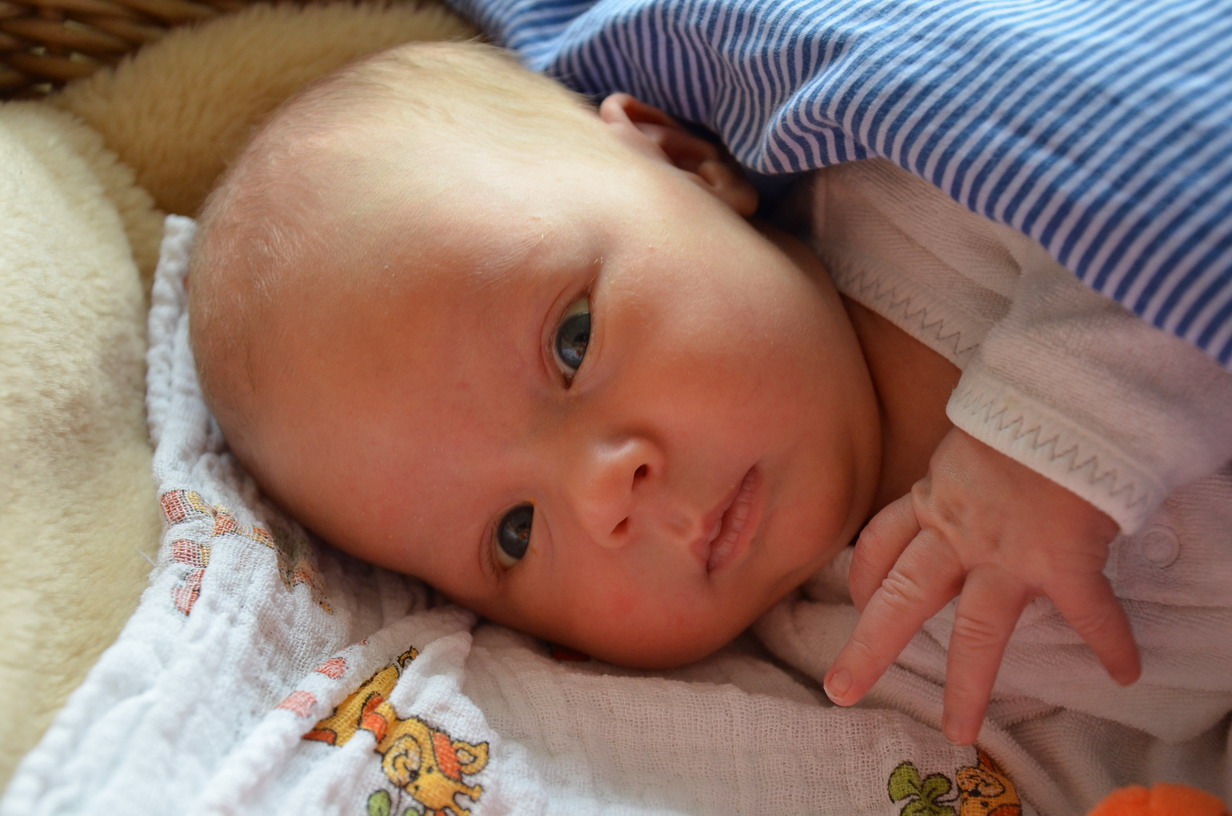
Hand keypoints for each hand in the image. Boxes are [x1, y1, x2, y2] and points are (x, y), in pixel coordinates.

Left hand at [823, 427, 1140, 743]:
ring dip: (966, 684)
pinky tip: (1125, 671)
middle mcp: (958, 533)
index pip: (881, 542)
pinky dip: (1111, 642)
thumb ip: (959, 466)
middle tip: (840, 689)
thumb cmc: (1018, 408)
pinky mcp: (1063, 560)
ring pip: (975, 630)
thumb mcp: (968, 434)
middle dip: (869, 648)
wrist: (1059, 397)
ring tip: (958, 730)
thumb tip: (960, 471)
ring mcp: (1008, 553)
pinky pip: (1088, 612)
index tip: (854, 599)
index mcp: (933, 498)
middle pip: (902, 598)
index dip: (863, 575)